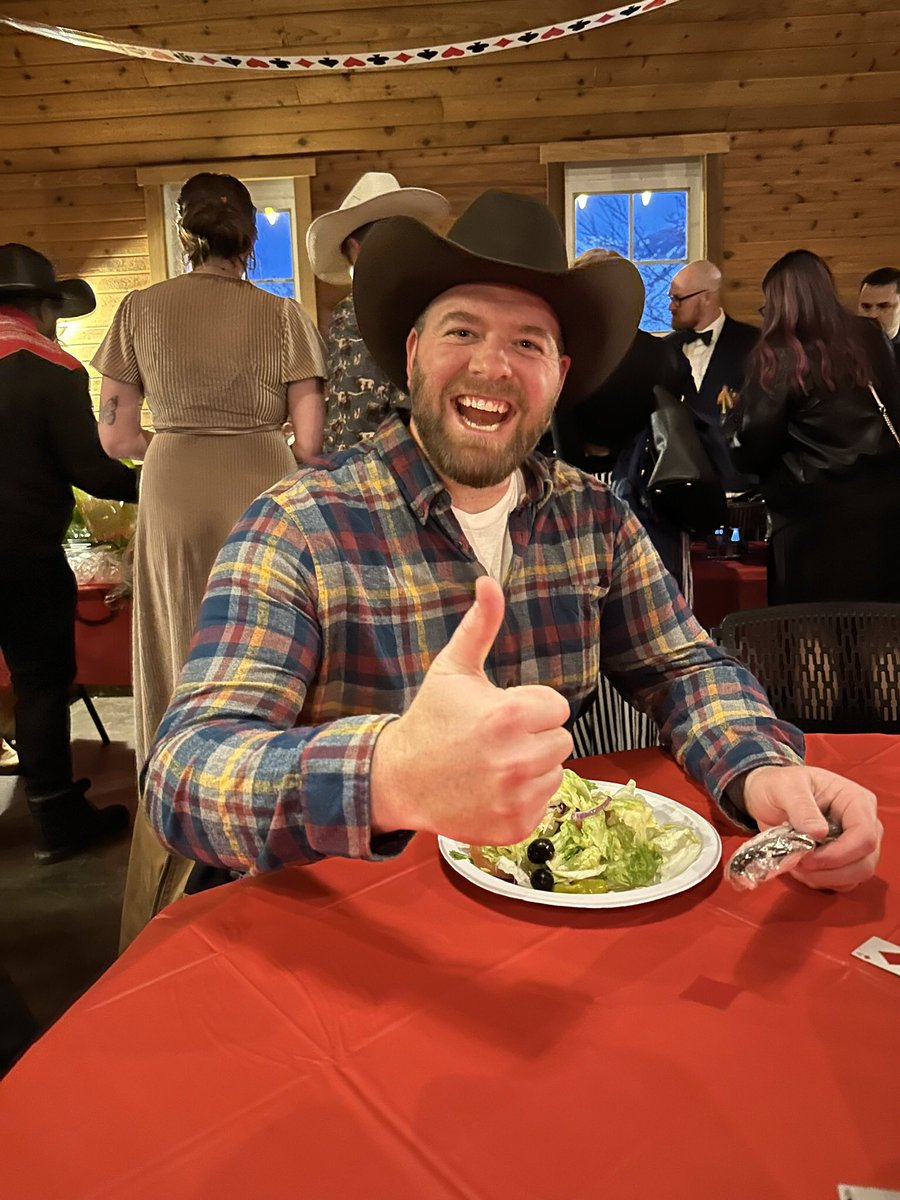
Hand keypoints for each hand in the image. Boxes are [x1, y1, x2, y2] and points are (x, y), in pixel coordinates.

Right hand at [370, 576, 572, 844]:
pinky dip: (523, 798)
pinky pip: (544, 803)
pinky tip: (492, 789)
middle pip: (560, 740)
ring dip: (532, 767)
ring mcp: (517, 796)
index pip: (557, 707)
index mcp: (510, 715)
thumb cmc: (431, 719)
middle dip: (534, 737)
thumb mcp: (453, 668)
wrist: (399, 779)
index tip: (500, 713)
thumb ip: (480, 625)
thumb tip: (490, 581)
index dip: (530, 707)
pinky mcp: (516, 825)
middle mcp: (518, 758)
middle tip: (495, 740)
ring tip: (493, 764)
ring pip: (555, 772)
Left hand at [742, 764, 881, 890]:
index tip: (808, 857)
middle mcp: (864, 824)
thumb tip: (819, 832)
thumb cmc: (779, 785)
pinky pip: (842, 882)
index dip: (840, 853)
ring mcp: (856, 844)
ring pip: (855, 876)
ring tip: (796, 864)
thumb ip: (801, 807)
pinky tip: (801, 869)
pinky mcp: (845, 860)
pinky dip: (821, 881)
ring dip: (823, 878)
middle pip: (864, 862)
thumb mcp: (785, 788)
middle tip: (798, 864)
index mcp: (856, 800)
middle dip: (830, 870)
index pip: (865, 835)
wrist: (766, 796)